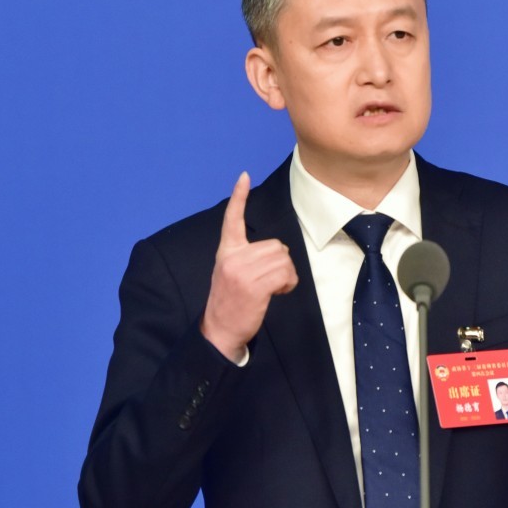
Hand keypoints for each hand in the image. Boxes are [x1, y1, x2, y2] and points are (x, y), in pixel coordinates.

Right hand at [200, 172, 297, 359]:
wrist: (218, 331)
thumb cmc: (230, 303)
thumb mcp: (230, 273)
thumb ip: (247, 257)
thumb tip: (278, 252)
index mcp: (226, 252)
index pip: (232, 219)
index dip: (239, 197)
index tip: (244, 177)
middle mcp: (233, 257)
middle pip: (276, 245)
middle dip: (281, 262)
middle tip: (271, 281)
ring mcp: (242, 271)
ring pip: (284, 259)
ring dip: (287, 275)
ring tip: (274, 289)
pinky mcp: (254, 286)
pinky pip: (286, 274)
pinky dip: (289, 284)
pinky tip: (279, 293)